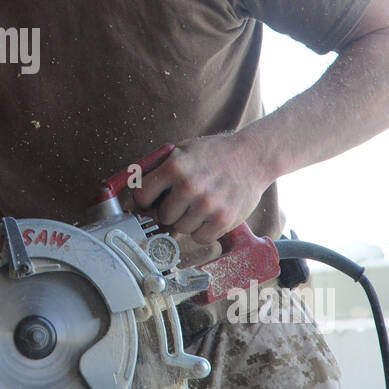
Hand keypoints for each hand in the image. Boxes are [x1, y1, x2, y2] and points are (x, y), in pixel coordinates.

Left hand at [129, 134, 269, 245]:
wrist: (253, 156)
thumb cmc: (216, 153)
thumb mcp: (183, 150)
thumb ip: (160, 168)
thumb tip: (136, 192)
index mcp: (175, 166)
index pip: (142, 196)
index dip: (145, 200)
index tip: (150, 201)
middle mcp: (189, 186)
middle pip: (162, 216)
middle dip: (170, 210)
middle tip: (183, 201)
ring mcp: (207, 204)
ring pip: (181, 228)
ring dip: (187, 221)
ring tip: (200, 204)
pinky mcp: (224, 219)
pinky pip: (200, 238)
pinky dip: (203, 231)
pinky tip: (209, 215)